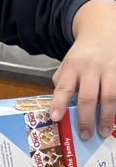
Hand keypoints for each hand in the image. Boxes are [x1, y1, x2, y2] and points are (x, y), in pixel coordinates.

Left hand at [50, 0, 115, 138]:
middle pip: (88, 96)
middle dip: (86, 118)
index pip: (64, 87)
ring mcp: (110, 69)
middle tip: (85, 135)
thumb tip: (59, 106)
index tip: (56, 117)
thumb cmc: (83, 54)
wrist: (103, 31)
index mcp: (73, 66)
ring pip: (109, 96)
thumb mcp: (67, 63)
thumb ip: (62, 82)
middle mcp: (91, 68)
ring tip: (103, 131)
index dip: (59, 103)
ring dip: (106, 117)